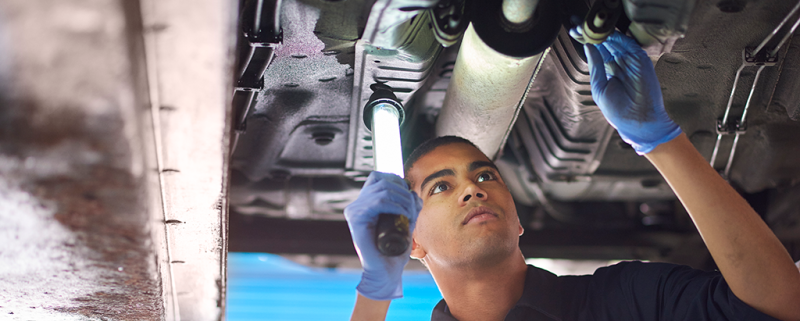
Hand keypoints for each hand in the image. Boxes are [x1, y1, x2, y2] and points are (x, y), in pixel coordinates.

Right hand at [344, 171, 422, 300]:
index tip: (408, 195)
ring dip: (403, 199)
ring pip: (383, 190)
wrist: (385, 272)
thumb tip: (413, 192)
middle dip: (403, 192)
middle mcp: (356, 204)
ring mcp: (354, 210)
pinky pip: (378, 202)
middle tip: (412, 209)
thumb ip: (409, 207)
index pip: (378, 176)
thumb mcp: (405, 223)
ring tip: (410, 214)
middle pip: (382, 181)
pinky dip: (395, 206)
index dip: (396, 180)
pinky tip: (404, 215)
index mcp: (364, 203)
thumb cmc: (394, 250)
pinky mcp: (355, 219)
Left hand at [576, 30, 681, 153]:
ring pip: (615, 41)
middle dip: (592, 34)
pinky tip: (604, 33)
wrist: (637, 121)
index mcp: (609, 70)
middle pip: (605, 43)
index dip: (587, 41)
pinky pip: (628, 44)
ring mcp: (630, 60)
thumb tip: (588, 46)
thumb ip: (595, 65)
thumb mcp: (599, 87)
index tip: (575, 32)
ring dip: (602, 33)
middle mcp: (620, 62)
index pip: (598, 50)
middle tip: (579, 26)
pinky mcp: (640, 59)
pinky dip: (616, 36)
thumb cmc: (618, 110)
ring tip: (588, 27)